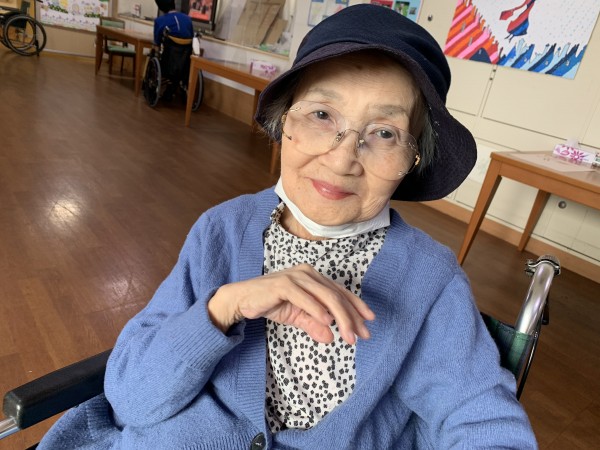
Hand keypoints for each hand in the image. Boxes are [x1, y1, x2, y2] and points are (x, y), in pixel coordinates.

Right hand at [208, 264, 374, 343]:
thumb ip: (314, 325)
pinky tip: (327, 322)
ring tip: (347, 335)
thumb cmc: (271, 303)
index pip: (340, 293)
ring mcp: (296, 276)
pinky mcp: (284, 283)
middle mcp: (308, 273)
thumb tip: (330, 338)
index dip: (357, 308)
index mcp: (314, 278)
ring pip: (326, 296)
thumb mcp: (297, 317)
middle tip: (361, 337)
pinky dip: (317, 309)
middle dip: (352, 317)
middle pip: (337, 296)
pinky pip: (305, 297)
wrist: (243, 299)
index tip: (369, 324)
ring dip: (340, 317)